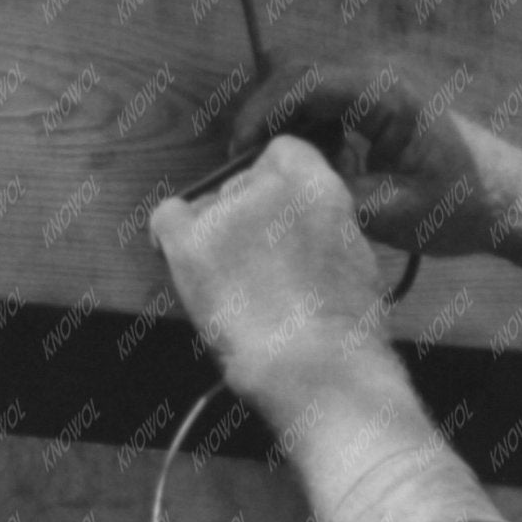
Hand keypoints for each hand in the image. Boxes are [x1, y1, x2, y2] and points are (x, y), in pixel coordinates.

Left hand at [150, 134, 398, 419]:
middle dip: (247, 219)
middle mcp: (267, 184)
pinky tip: (185, 265)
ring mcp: (225, 212)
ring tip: (236, 289)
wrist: (318, 368)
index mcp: (316, 182)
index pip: (283, 153)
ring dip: (216, 239)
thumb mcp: (356, 254)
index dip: (278, 189)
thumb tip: (303, 221)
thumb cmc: (346, 330)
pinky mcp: (191, 243)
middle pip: (242, 183)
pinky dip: (169, 239)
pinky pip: (166, 220)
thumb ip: (324, 221)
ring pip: (207, 208)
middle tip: (260, 270)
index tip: (279, 219)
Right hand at [228, 60, 496, 258]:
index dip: (262, 113)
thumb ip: (332, 194)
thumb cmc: (462, 206)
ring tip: (278, 175)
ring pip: (308, 94)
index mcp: (383, 93)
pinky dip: (309, 137)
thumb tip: (280, 186)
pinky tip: (313, 173)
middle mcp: (377, 79)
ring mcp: (377, 89)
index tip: (239, 152)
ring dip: (286, 130)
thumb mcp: (390, 212)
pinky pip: (327, 110)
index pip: (303, 83)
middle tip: (244, 166)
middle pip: (297, 79)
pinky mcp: (377, 106)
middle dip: (265, 120)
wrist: (508, 199)